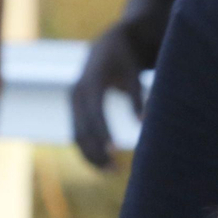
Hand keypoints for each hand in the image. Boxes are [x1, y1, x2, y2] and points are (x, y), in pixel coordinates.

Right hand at [70, 26, 143, 170]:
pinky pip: (78, 136)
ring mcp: (72, 103)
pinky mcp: (74, 111)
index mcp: (90, 81)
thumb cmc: (125, 59)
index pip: (94, 112)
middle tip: (117, 170)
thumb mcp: (133, 74)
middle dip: (97, 152)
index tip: (114, 151)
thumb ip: (137, 97)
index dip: (103, 132)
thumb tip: (145, 122)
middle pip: (82, 129)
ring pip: (77, 137)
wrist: (107, 46)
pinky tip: (105, 166)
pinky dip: (89, 151)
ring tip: (114, 172)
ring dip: (92, 157)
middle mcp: (76, 93)